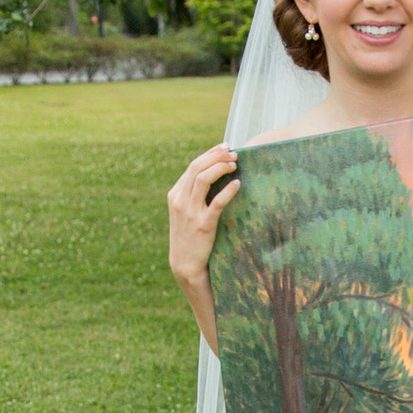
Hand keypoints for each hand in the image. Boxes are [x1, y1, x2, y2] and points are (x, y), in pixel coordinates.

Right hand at [168, 143, 238, 288]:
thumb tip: (213, 174)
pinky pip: (217, 202)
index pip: (193, 166)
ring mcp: (191, 212)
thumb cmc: (189, 236)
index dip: (210, 153)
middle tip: (233, 153)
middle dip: (217, 156)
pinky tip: (238, 184)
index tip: (224, 147)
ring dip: (221, 167)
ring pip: (204, 179)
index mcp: (175, 195)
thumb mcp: (185, 212)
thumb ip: (194, 195)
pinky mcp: (204, 225)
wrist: (185, 264)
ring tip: (235, 165)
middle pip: (197, 167)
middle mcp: (180, 200)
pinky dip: (228, 190)